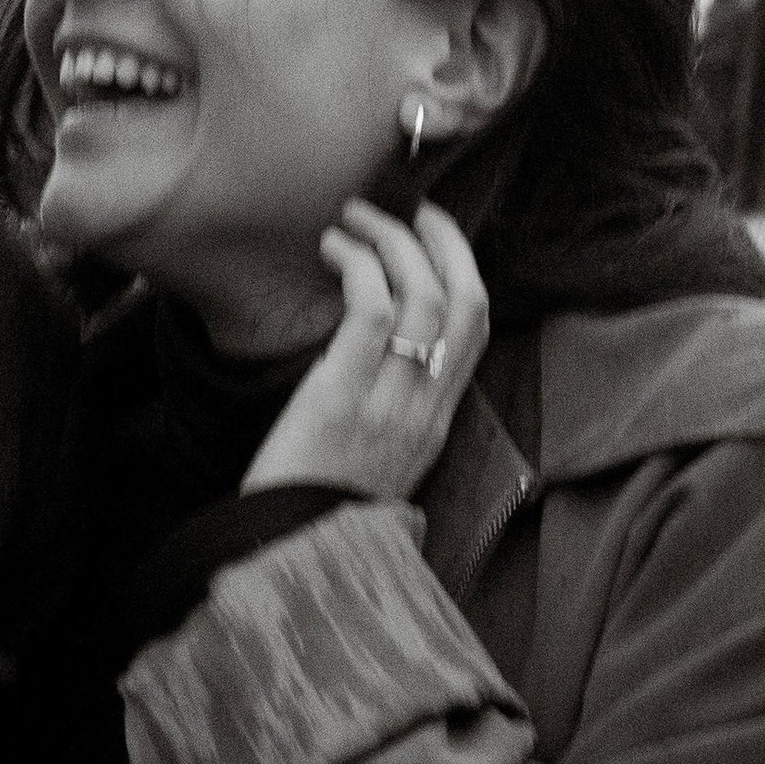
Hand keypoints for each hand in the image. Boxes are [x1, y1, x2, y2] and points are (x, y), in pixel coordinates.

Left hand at [243, 199, 489, 499]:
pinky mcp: (342, 398)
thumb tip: (369, 347)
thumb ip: (386, 405)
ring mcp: (389, 403)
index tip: (433, 234)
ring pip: (424, 297)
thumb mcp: (372, 456)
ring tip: (353, 219)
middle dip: (441, 241)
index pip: (476, 328)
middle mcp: (425, 408)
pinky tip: (333, 249)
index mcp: (436, 420)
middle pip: (465, 301)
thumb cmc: (315, 502)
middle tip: (403, 209)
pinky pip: (371, 313)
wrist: (288, 554)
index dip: (463, 268)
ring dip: (392, 242)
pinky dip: (360, 266)